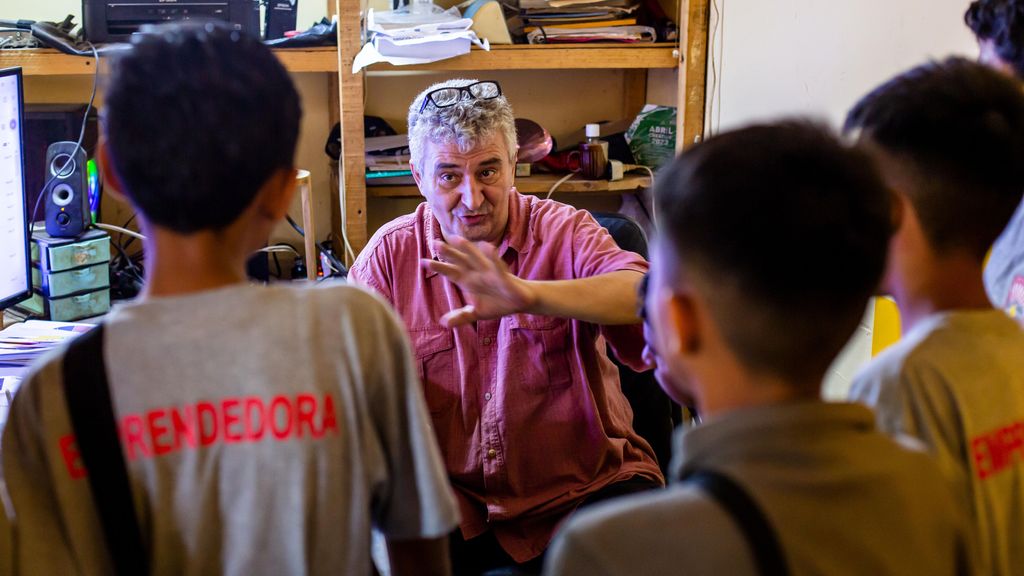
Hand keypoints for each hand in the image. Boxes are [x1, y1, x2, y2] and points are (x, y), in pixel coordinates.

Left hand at [421, 236, 536, 326]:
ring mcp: (490, 272)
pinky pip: (497, 266)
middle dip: (449, 254)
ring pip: (477, 258)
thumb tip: (444, 323)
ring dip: (467, 249)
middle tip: (435, 243)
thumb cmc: (497, 303)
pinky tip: (486, 247)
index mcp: (468, 281)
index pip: (451, 273)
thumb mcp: (477, 313)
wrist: (519, 302)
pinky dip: (492, 257)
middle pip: (460, 261)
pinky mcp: (503, 276)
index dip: (438, 267)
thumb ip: (461, 316)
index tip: (423, 262)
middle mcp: (477, 273)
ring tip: (456, 239)